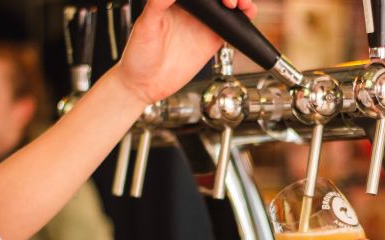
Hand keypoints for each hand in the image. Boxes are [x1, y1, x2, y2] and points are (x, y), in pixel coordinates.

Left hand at [115, 0, 257, 104]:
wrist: (144, 85)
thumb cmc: (137, 56)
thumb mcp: (145, 27)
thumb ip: (157, 4)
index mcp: (174, 1)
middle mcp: (191, 11)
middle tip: (233, 2)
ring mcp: (202, 26)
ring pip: (226, 9)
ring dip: (240, 3)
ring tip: (245, 6)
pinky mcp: (210, 42)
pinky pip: (230, 29)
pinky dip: (242, 23)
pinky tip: (246, 18)